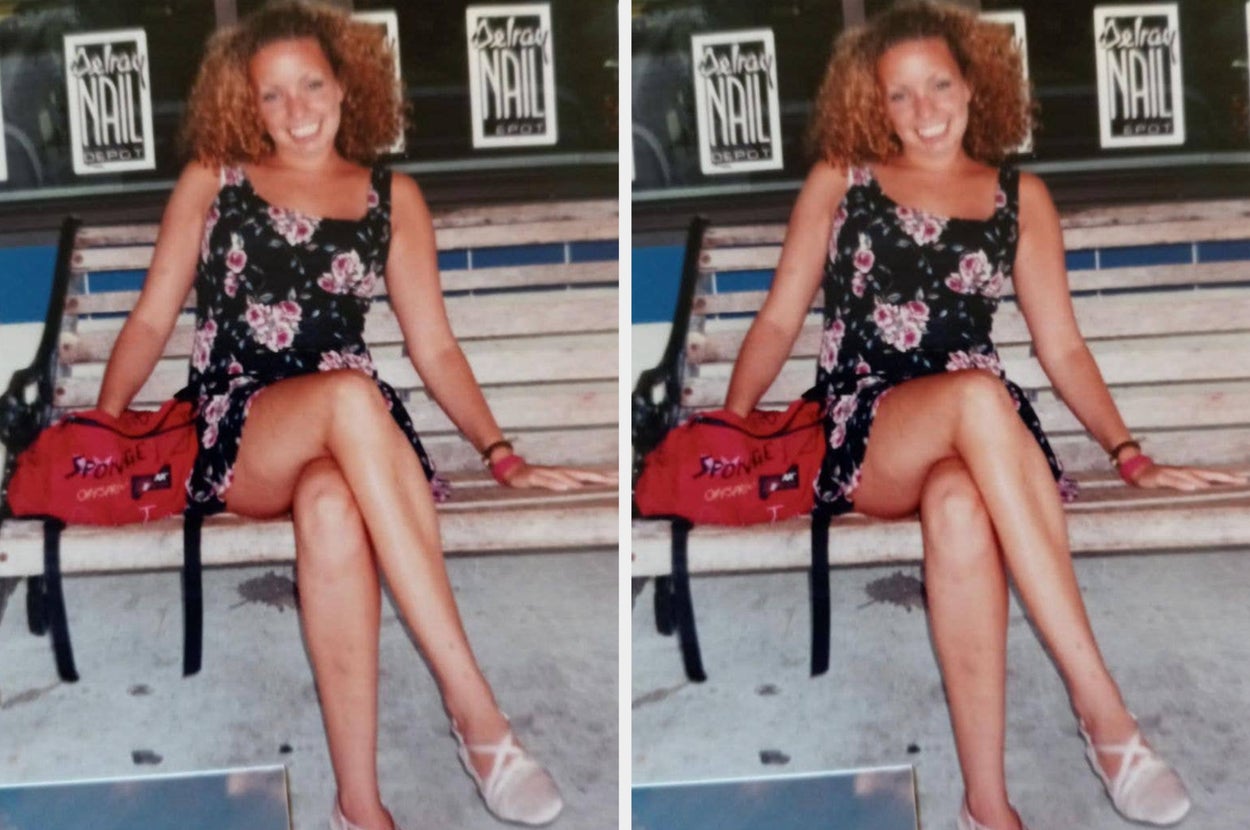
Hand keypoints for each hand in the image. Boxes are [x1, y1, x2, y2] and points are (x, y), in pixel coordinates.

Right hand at [499, 460, 616, 490]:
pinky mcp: (534, 477)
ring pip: (567, 477)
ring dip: (582, 481)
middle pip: (583, 474)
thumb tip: (582, 494)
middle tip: (614, 481)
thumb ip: (567, 488)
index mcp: (566, 475)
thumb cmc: (534, 479)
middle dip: (599, 477)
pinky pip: (546, 482)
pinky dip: (556, 484)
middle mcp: (560, 472)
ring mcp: (547, 474)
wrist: (511, 470)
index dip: (604, 476)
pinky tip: (564, 488)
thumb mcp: (552, 484)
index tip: (620, 479)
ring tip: (592, 484)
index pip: (589, 475)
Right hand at [1128, 461, 1247, 490]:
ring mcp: (1173, 473)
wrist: (1137, 470)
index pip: (1213, 475)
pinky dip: (1183, 484)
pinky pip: (1173, 481)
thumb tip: (1206, 493)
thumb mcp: (1177, 483)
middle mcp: (1185, 472)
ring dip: (1207, 481)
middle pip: (1208, 474)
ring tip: (1222, 485)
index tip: (1244, 480)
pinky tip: (1192, 487)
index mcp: (1191, 474)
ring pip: (1193, 477)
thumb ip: (1191, 487)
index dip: (1228, 477)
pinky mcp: (1160, 477)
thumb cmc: (1159, 478)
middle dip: (1224, 477)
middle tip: (1240, 481)